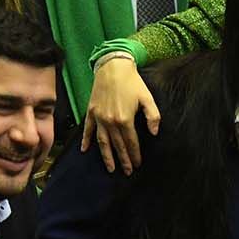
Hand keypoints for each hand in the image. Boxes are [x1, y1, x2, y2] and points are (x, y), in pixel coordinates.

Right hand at [81, 56, 160, 174]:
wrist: (113, 67)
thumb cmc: (132, 82)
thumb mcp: (148, 98)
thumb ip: (153, 116)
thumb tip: (154, 133)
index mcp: (125, 119)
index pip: (131, 142)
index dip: (135, 155)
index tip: (137, 164)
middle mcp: (110, 122)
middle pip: (117, 145)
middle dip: (123, 160)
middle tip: (127, 171)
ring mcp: (99, 118)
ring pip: (102, 142)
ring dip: (106, 156)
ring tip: (111, 168)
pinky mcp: (90, 112)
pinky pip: (87, 130)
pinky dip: (86, 141)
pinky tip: (85, 150)